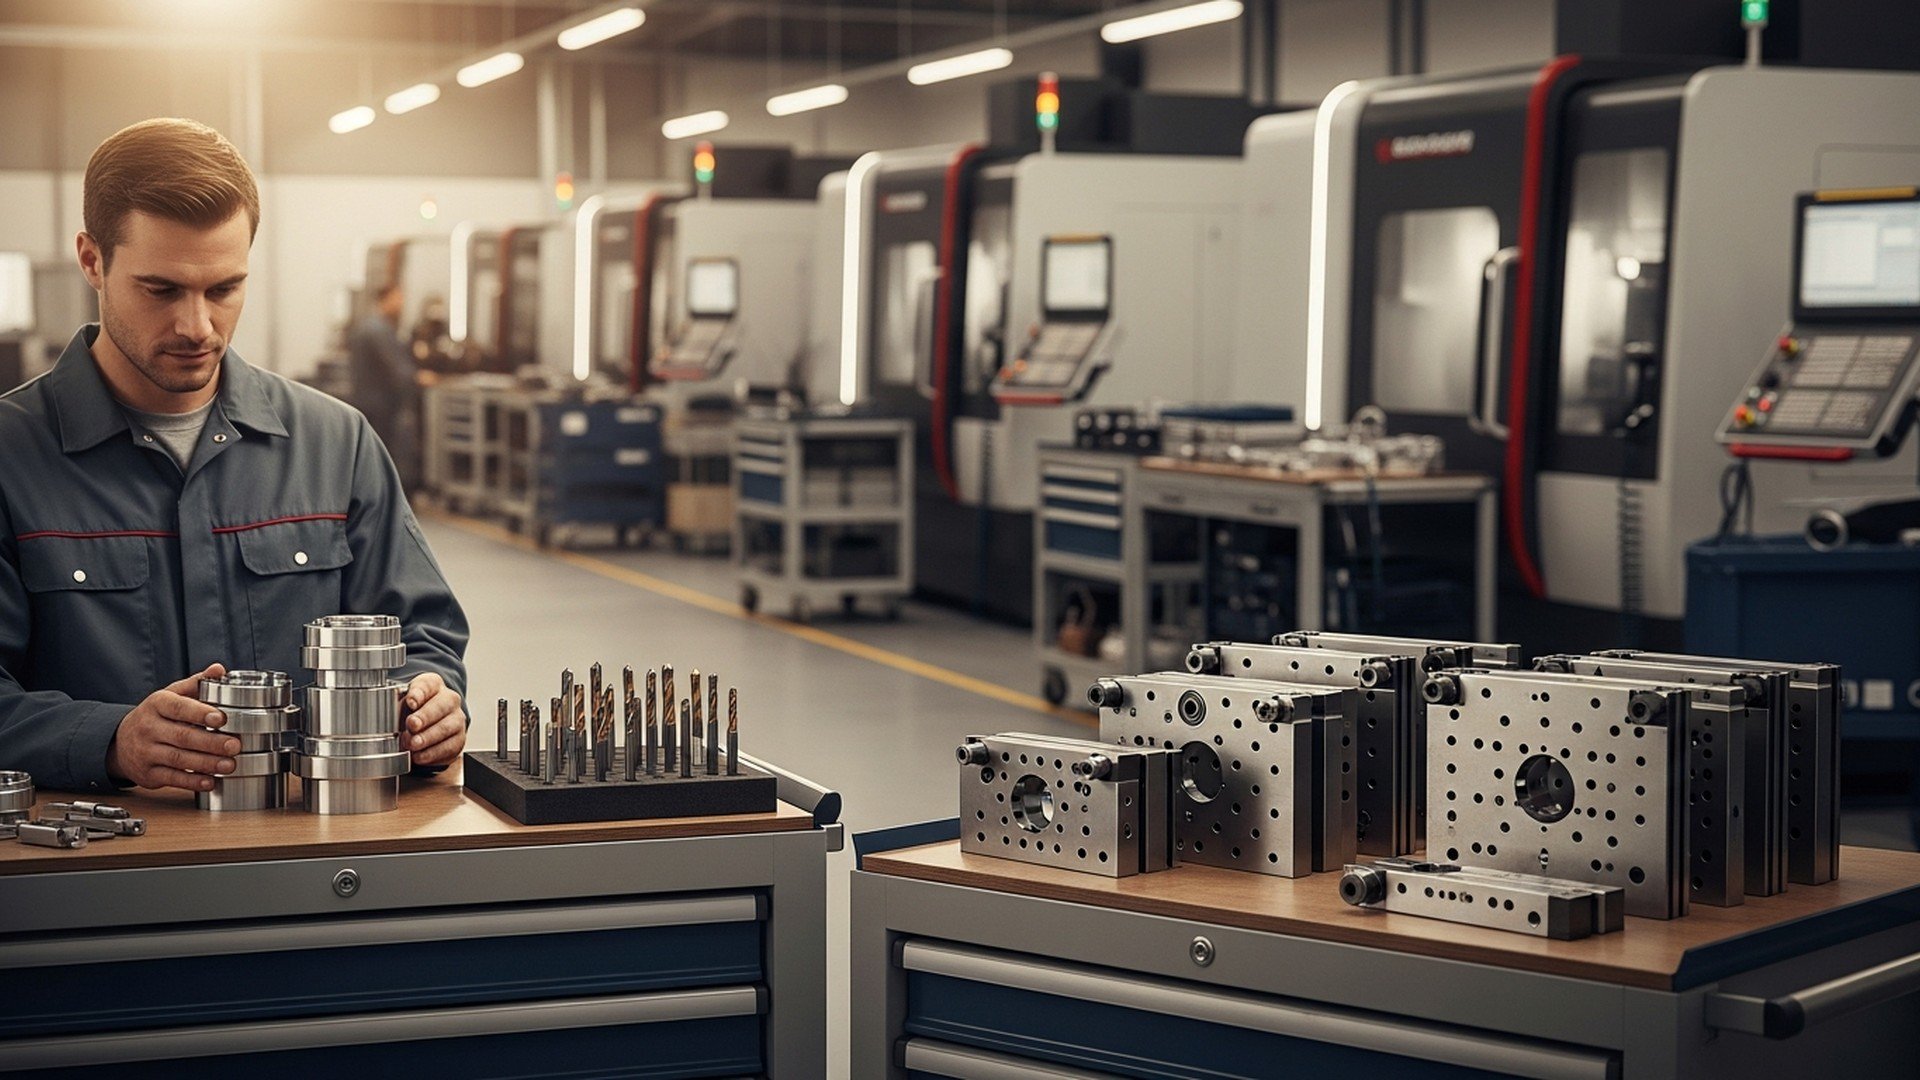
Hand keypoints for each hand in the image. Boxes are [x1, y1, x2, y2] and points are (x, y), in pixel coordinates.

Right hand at [106, 664, 239, 791]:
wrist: (119, 741)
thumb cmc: (155, 716)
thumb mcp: (171, 695)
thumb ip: (196, 683)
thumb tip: (218, 669)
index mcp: (157, 704)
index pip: (179, 708)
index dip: (201, 713)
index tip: (222, 718)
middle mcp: (149, 728)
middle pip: (182, 736)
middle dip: (211, 742)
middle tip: (235, 745)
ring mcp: (146, 752)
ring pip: (178, 759)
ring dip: (207, 763)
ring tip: (229, 765)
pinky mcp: (147, 773)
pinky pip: (171, 778)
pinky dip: (192, 781)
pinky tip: (210, 781)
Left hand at [402, 671, 465, 765]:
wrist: (425, 728)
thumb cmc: (411, 712)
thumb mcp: (400, 704)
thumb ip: (393, 706)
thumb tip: (382, 714)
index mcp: (433, 685)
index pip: (427, 685)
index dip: (419, 693)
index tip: (410, 702)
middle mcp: (449, 700)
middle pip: (440, 706)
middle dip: (425, 717)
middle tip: (412, 725)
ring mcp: (456, 719)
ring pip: (447, 727)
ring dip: (428, 737)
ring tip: (413, 744)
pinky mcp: (458, 739)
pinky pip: (449, 747)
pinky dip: (432, 753)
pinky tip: (419, 755)